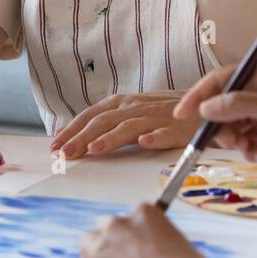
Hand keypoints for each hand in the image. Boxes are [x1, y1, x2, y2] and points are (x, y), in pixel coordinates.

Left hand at [50, 90, 195, 158]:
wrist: (200, 104)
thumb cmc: (161, 112)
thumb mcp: (131, 112)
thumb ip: (109, 122)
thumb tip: (79, 140)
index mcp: (121, 104)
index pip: (91, 115)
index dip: (72, 129)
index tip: (55, 145)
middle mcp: (134, 108)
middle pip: (103, 122)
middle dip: (82, 137)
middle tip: (66, 154)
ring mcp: (155, 117)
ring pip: (128, 126)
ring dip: (110, 138)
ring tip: (94, 150)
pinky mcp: (176, 128)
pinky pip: (165, 133)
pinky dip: (154, 137)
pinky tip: (145, 142)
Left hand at [73, 202, 211, 257]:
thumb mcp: (183, 247)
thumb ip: (166, 244)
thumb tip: (169, 256)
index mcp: (143, 213)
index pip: (130, 218)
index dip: (133, 235)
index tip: (136, 247)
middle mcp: (117, 225)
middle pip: (104, 229)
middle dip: (111, 244)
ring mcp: (100, 246)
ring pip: (87, 247)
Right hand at [173, 60, 256, 161]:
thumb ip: (236, 105)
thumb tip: (206, 108)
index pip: (220, 79)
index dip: (199, 94)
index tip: (182, 112)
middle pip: (222, 104)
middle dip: (222, 125)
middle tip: (229, 141)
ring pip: (230, 124)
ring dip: (235, 140)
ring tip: (248, 149)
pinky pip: (243, 138)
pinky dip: (246, 148)